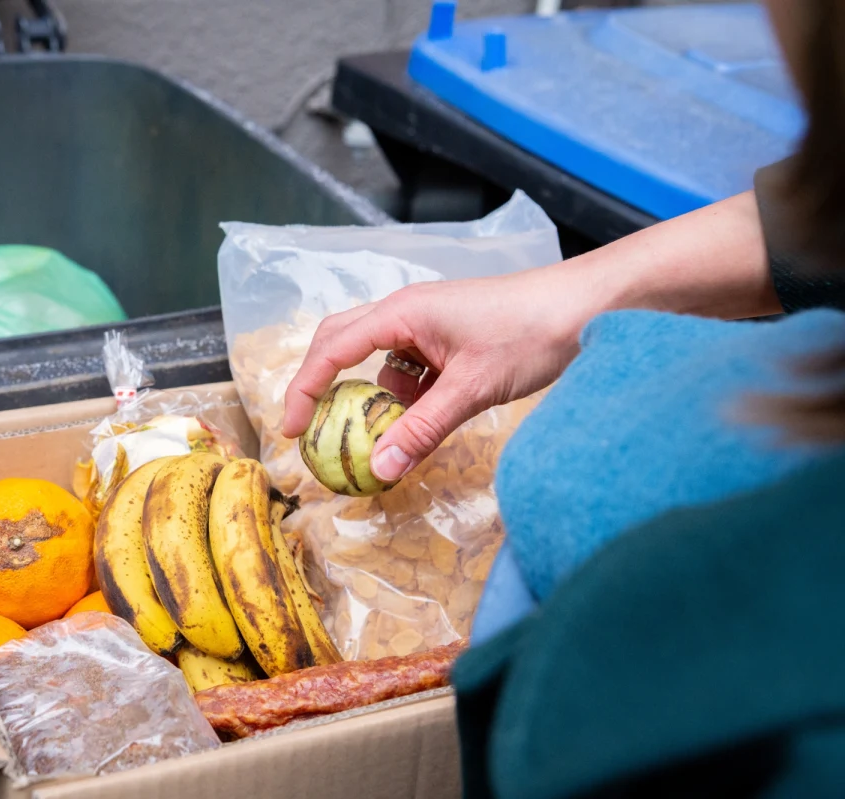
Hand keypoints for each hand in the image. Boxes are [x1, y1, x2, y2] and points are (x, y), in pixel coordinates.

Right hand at [281, 190, 778, 482]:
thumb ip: (422, 429)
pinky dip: (411, 394)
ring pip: (380, 360)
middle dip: (324, 386)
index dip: (304, 390)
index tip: (292, 431)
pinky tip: (435, 412)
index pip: (331, 349)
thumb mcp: (472, 389)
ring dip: (379, 396)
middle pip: (341, 343)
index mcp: (401, 313)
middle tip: (314, 430)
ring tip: (396, 432)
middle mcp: (406, 312)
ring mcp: (429, 322)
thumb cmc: (531, 333)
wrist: (589, 306)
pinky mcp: (449, 336)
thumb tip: (380, 470)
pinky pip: (412, 367)